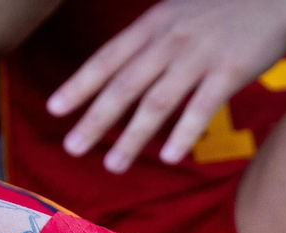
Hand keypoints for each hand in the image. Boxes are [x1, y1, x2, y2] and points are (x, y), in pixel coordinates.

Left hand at [48, 0, 285, 172]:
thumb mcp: (179, 12)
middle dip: (95, 118)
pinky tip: (171, 157)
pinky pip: (202, 107)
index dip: (80, 83)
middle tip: (72, 148)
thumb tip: (117, 71)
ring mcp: (200, 55)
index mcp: (155, 23)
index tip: (54, 109)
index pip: (108, 57)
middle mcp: (172, 39)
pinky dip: (185, 133)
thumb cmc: (226, 9)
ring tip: (112, 165)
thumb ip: (149, 40)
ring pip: (158, 102)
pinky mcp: (231, 70)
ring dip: (132, 136)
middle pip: (125, 84)